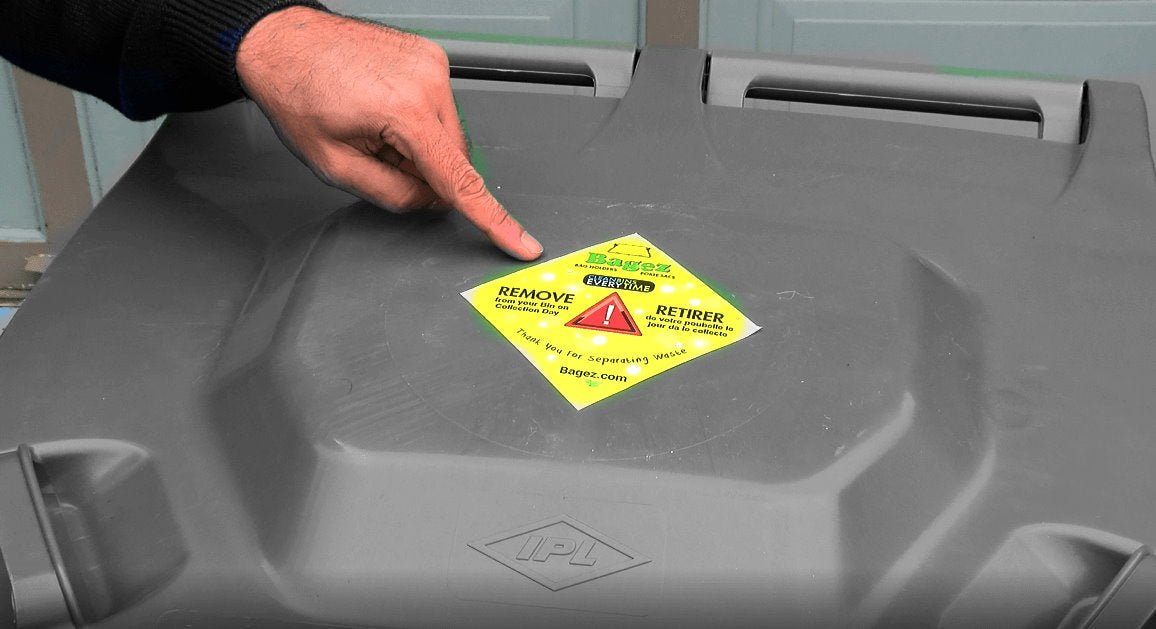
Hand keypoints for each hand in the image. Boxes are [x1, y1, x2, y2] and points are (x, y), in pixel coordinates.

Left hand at [235, 7, 541, 259]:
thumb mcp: (334, 165)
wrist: (282, 42)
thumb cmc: (297, 92)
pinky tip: (383, 110)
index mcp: (405, 112)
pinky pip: (440, 107)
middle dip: (424, 172)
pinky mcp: (430, 56)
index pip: (459, 181)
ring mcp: (432, 64)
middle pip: (453, 158)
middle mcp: (428, 82)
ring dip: (421, 144)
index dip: (492, 219)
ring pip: (448, 134)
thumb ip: (392, 194)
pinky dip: (418, 120)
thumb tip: (428, 202)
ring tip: (375, 127)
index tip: (521, 242)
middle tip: (379, 157)